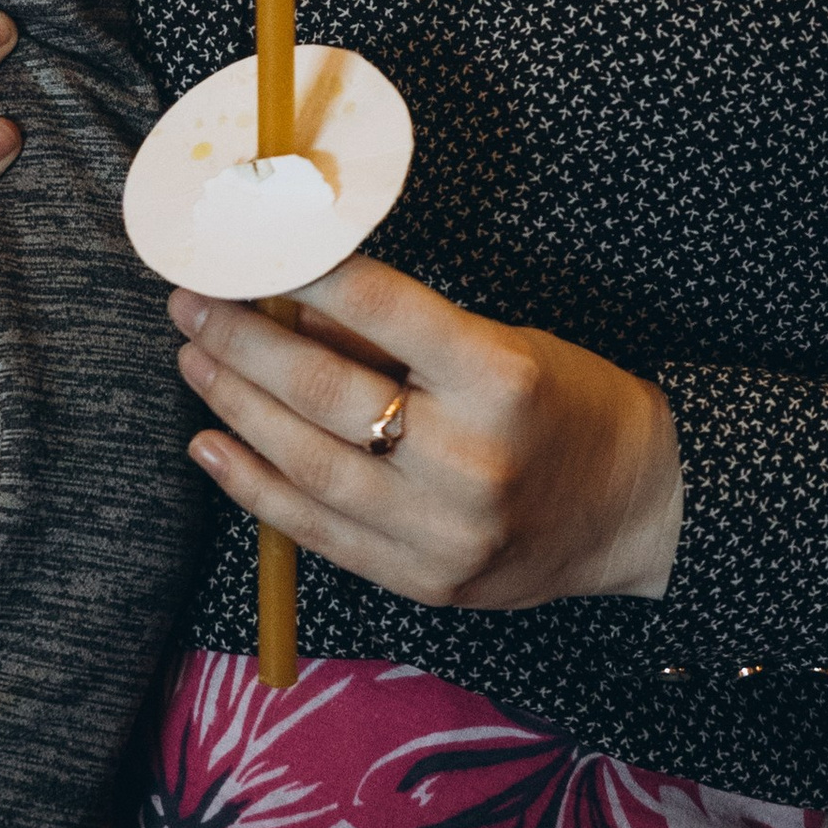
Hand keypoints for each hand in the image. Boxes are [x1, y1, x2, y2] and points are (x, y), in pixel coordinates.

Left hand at [171, 253, 682, 608]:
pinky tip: (211, 448)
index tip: (247, 244)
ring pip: (309, 465)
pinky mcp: (424, 582)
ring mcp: (444, 532)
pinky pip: (319, 532)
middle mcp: (470, 459)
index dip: (305, 272)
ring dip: (236, 407)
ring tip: (195, 361)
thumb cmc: (565, 402)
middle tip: (193, 302)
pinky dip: (254, 488)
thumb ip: (398, 336)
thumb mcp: (500, 343)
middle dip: (244, 342)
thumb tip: (293, 302)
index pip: (383, 308)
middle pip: (327, 393)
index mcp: (499, 378)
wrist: (634, 508)